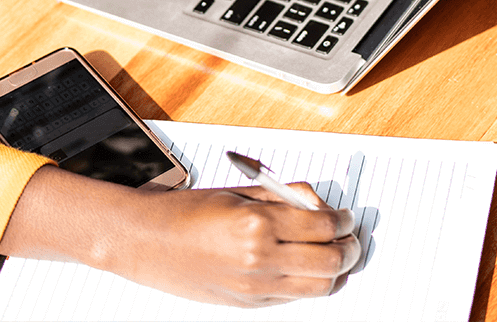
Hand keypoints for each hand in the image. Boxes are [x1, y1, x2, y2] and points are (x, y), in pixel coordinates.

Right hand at [0, 166, 359, 305]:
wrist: (145, 241)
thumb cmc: (185, 210)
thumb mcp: (239, 191)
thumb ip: (283, 196)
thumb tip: (316, 201)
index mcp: (258, 222)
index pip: (323, 225)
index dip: (341, 220)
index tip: (344, 215)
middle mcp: (260, 258)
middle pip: (329, 262)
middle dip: (348, 248)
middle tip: (351, 237)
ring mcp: (255, 286)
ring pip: (318, 288)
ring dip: (335, 272)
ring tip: (337, 256)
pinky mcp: (249, 305)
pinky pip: (294, 298)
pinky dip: (308, 285)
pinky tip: (307, 270)